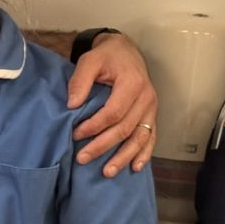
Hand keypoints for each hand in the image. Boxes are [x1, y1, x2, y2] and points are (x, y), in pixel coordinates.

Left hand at [68, 35, 158, 176]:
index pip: (113, 113)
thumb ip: (80, 80)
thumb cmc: (106, 57)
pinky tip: (135, 167)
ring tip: (107, 172)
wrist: (126, 51)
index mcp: (132, 83)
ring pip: (140, 138)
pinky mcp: (152, 115)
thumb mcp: (90, 60)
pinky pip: (151, 137)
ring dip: (124, 157)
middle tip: (82, 158)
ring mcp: (152, 108)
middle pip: (125, 129)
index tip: (75, 134)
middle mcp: (146, 98)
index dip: (94, 126)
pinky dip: (144, 153)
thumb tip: (72, 105)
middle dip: (103, 146)